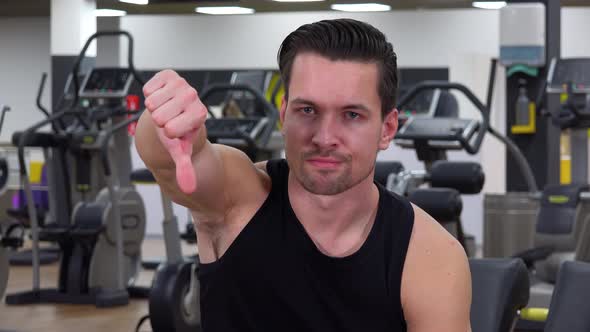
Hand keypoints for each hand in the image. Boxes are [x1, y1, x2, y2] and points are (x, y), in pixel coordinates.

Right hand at [143, 70, 206, 193]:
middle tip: (168, 121)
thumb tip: (188, 188)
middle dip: (159, 121)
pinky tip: (160, 99)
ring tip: (165, 111)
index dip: (168, 133)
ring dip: (154, 108)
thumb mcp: (181, 152)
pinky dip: (150, 95)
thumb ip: (185, 169)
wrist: (175, 117)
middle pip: (159, 115)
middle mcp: (193, 97)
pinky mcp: (168, 75)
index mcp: (199, 114)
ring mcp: (181, 84)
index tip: (175, 132)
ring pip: (151, 102)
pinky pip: (148, 88)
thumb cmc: (179, 134)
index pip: (171, 128)